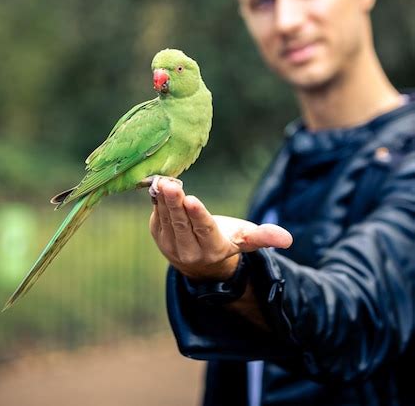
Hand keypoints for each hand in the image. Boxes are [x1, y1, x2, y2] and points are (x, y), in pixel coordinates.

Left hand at [149, 178, 292, 280]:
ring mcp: (171, 245)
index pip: (204, 230)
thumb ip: (263, 237)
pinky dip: (156, 201)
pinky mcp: (159, 236)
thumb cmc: (227, 240)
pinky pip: (157, 217)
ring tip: (162, 182)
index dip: (197, 215)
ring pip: (167, 220)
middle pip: (181, 224)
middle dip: (175, 203)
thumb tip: (288, 239)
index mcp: (213, 248)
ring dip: (163, 200)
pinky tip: (157, 185)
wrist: (200, 263)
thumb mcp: (245, 239)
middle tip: (170, 185)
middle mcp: (190, 251)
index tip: (191, 200)